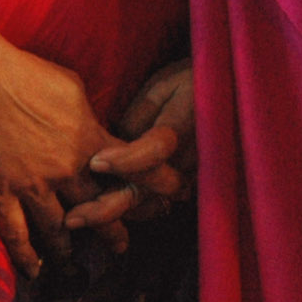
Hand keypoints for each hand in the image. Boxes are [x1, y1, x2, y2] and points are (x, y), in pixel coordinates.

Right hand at [0, 41, 124, 278]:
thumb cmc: (29, 74)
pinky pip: (15, 232)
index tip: (155, 201)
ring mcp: (32, 185)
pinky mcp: (1, 192)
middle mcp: (65, 169)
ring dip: (69, 248)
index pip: (128, 173)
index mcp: (89, 141)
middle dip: (112, 231)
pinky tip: (35, 270)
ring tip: (77, 263)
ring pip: (58, 229)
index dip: (143, 189)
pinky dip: (26, 255)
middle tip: (121, 246)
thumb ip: (88, 119)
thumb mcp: (74, 89)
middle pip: (97, 208)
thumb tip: (97, 131)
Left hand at [64, 58, 196, 250]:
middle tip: (73, 217)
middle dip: (107, 207)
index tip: (96, 162)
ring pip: (148, 205)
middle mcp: (186, 160)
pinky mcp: (186, 184)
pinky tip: (102, 215)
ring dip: (114, 214)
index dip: (125, 160)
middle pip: (146, 192)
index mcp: (182, 128)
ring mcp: (188, 177)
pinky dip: (129, 211)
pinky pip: (155, 204)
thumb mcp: (163, 86)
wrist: (228, 92)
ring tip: (79, 220)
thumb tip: (112, 145)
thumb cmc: (191, 82)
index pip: (155, 151)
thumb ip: (138, 115)